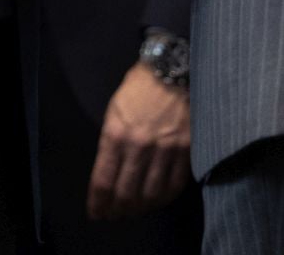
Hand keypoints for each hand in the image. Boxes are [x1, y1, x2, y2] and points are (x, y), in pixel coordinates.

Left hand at [87, 62, 191, 219]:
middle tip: (114, 215)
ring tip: (134, 211)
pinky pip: (174, 184)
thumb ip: (111, 142)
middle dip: (116, 210)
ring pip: (150, 194)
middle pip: (125, 194)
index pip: (103, 182)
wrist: (172, 67)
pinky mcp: (186, 149)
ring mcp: (165, 149)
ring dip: (139, 208)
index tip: (96, 212)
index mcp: (116, 134)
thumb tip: (110, 172)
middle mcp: (139, 146)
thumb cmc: (139, 87)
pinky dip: (164, 198)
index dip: (97, 203)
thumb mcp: (115, 110)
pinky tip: (157, 200)